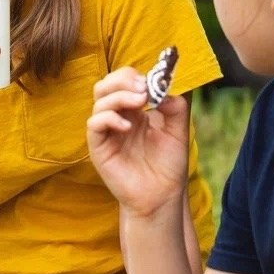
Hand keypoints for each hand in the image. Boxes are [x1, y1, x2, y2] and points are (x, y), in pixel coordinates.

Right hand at [86, 68, 188, 216]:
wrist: (161, 196)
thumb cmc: (168, 165)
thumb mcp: (178, 130)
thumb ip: (177, 106)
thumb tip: (165, 86)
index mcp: (135, 110)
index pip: (124, 81)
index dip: (135, 76)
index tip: (153, 80)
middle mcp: (118, 117)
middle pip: (106, 85)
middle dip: (123, 80)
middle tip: (143, 88)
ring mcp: (107, 132)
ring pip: (99, 101)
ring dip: (119, 96)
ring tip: (140, 102)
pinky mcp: (99, 147)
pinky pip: (94, 124)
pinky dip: (108, 117)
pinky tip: (127, 126)